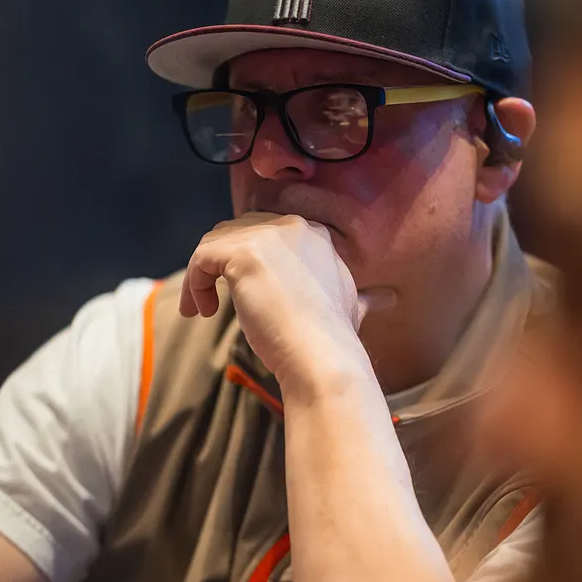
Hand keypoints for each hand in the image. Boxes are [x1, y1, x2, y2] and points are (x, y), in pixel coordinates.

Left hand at [180, 213, 379, 392]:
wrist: (324, 356)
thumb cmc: (333, 340)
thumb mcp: (352, 308)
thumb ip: (361, 296)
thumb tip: (388, 299)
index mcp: (315, 235)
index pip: (264, 233)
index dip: (246, 261)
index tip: (244, 294)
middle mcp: (292, 226)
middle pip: (236, 232)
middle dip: (220, 264)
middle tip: (212, 300)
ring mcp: (267, 235)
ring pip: (215, 243)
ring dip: (202, 275)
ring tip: (202, 308)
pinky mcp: (242, 252)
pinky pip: (201, 257)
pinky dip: (194, 282)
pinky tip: (201, 309)